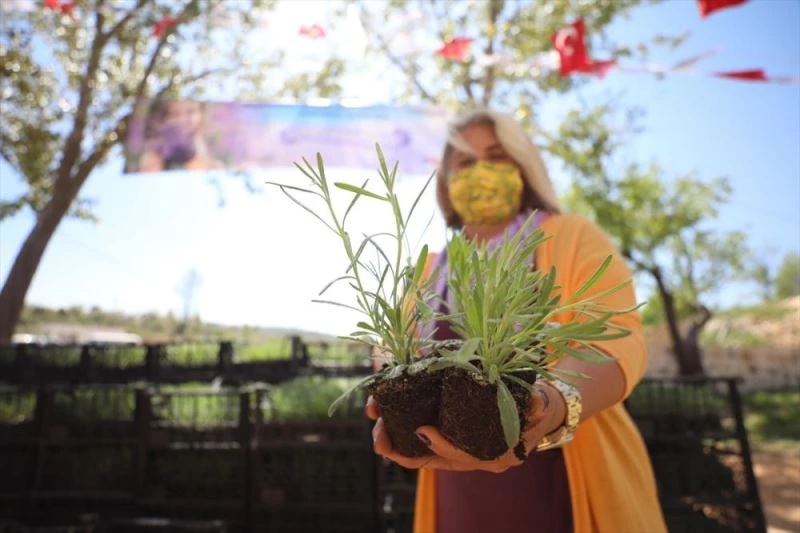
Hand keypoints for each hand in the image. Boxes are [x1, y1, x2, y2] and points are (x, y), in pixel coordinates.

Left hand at [365, 383, 566, 472]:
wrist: (540, 411)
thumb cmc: (537, 404)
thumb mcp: (539, 404)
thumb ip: (537, 405)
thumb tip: (538, 403)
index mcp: (492, 455)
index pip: (460, 457)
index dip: (440, 446)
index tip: (421, 430)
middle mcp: (472, 458)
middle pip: (431, 460)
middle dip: (400, 447)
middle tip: (379, 430)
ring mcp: (459, 450)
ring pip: (421, 455)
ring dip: (394, 441)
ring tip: (374, 421)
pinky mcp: (451, 437)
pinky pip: (421, 445)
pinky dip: (403, 433)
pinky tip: (385, 416)